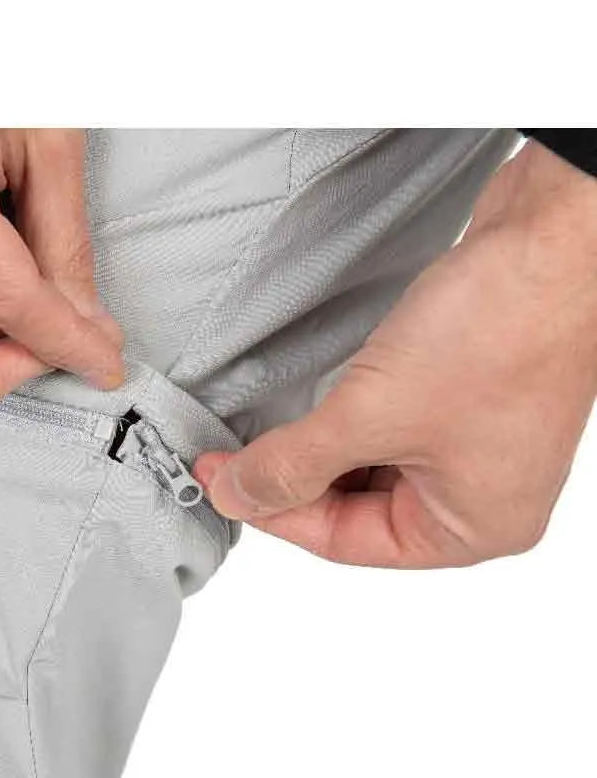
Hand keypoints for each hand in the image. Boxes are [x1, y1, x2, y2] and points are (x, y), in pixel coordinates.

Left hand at [194, 142, 596, 567]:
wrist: (554, 235)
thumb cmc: (499, 331)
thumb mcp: (372, 415)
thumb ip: (294, 464)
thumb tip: (236, 495)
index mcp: (472, 527)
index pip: (348, 541)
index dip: (276, 514)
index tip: (223, 486)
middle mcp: (480, 495)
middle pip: (357, 507)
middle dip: (293, 481)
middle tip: (229, 458)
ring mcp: (476, 445)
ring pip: (370, 464)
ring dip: (316, 449)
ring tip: (263, 431)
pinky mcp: (466, 397)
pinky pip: (390, 426)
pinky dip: (347, 421)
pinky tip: (310, 408)